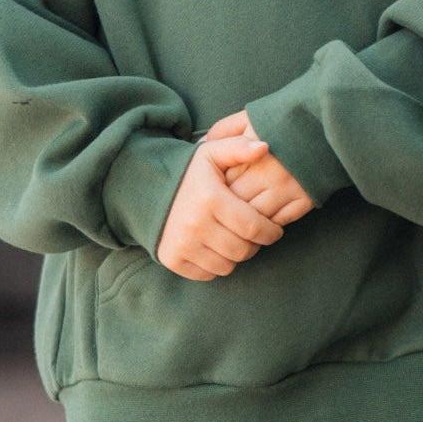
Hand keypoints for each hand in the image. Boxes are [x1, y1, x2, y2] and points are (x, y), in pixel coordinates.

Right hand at [155, 136, 282, 281]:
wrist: (147, 188)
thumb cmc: (189, 171)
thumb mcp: (212, 153)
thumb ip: (239, 147)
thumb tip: (265, 147)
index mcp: (210, 198)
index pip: (253, 227)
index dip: (270, 232)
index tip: (275, 229)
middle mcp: (194, 224)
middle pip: (242, 250)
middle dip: (256, 244)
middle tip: (256, 235)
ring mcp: (181, 244)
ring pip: (227, 265)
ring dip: (237, 255)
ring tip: (237, 239)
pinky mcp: (171, 259)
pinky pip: (207, 274)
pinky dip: (216, 265)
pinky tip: (217, 248)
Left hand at [206, 112, 315, 227]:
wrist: (328, 121)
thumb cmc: (285, 117)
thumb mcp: (251, 115)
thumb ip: (224, 129)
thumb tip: (201, 145)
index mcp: (253, 150)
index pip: (224, 181)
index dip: (218, 186)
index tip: (217, 187)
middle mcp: (269, 171)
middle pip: (237, 202)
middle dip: (229, 206)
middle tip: (226, 206)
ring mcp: (288, 187)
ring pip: (255, 218)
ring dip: (246, 220)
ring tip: (242, 216)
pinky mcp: (304, 199)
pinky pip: (277, 223)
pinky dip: (267, 225)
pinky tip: (262, 219)